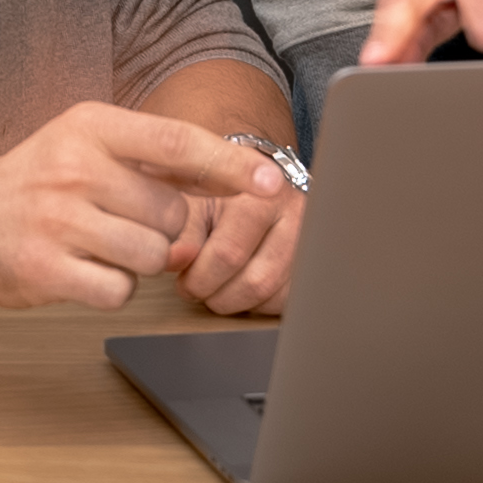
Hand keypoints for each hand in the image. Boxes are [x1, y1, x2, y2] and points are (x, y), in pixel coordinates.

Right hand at [0, 101, 291, 311]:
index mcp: (89, 125)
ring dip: (135, 262)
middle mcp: (74, 166)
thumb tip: (238, 175)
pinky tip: (77, 269)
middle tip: (112, 221)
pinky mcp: (46, 268)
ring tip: (92, 244)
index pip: (177, 141)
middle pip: (172, 215)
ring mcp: (57, 218)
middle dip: (158, 230)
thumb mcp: (83, 147)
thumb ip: (154, 159)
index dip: (231, 164)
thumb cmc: (30, 186)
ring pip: (152, 257)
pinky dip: (109, 288)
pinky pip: (119, 291)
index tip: (273, 182)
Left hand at [167, 173, 302, 314]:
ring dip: (234, 301)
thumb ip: (180, 232)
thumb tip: (169, 260)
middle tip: (195, 288)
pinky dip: (256, 303)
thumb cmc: (218, 191)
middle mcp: (293, 215)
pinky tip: (239, 285)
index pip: (228, 253)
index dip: (199, 277)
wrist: (254, 179)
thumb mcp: (194, 200)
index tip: (183, 279)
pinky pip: (285, 301)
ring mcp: (308, 242)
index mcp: (260, 193)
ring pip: (271, 295)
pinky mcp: (313, 264)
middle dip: (215, 294)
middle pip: (255, 281)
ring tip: (213, 287)